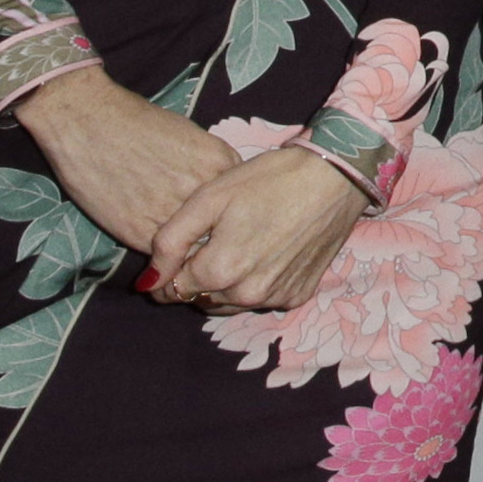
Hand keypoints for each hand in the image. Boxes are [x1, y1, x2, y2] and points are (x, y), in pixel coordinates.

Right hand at [16, 73, 235, 256]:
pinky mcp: (141, 234)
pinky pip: (163, 257)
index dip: (229, 215)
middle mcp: (202, 192)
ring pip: (194, 248)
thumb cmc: (135, 121)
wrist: (85, 121)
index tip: (220, 221)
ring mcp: (173, 215)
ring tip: (174, 242)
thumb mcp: (190, 136)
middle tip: (197, 237)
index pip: (241, 204)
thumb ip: (210, 168)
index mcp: (219, 163)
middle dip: (212, 236)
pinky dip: (162, 256)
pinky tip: (154, 242)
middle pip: (221, 230)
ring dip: (187, 250)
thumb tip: (220, 194)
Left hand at [147, 145, 374, 311]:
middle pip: (202, 299)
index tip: (175, 253)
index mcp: (220, 271)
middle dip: (196, 279)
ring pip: (231, 303)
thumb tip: (147, 283)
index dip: (167, 273)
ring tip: (235, 245)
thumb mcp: (209, 197)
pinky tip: (264, 252)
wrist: (335, 177)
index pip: (174, 290)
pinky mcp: (298, 295)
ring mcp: (275, 298)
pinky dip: (255, 283)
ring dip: (224, 284)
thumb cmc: (268, 179)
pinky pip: (262, 299)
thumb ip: (170, 241)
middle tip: (208, 243)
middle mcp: (247, 294)